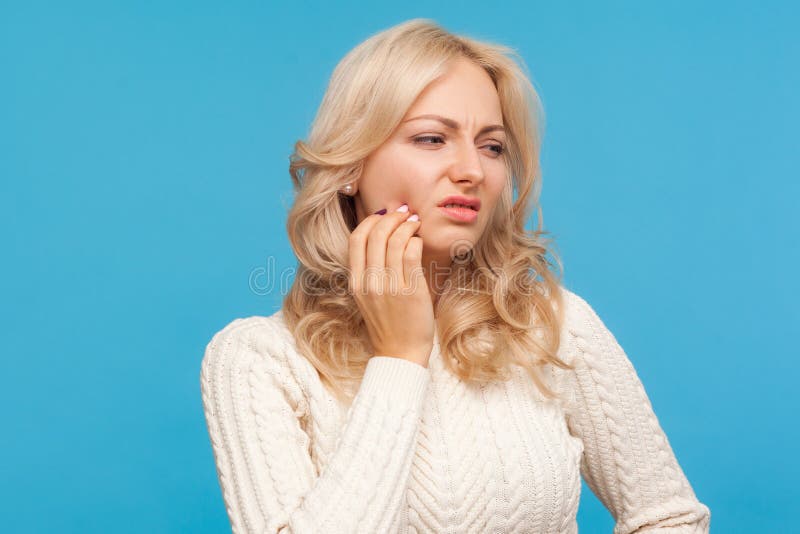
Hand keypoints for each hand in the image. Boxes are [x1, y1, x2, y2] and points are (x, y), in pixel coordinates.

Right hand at [348, 204, 434, 367]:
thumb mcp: (369, 297)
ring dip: (407, 226)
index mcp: (356, 282)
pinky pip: (411, 254)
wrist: (400, 354)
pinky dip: (415, 241)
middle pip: (375, 235)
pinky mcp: (410, 291)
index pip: (356, 239)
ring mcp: (389, 287)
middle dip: (392, 217)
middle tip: (405, 213)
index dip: (371, 220)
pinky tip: (420, 241)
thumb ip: (371, 271)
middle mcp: (369, 282)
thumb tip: (383, 238)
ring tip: (415, 223)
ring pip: (395, 241)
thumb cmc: (389, 324)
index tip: (384, 214)